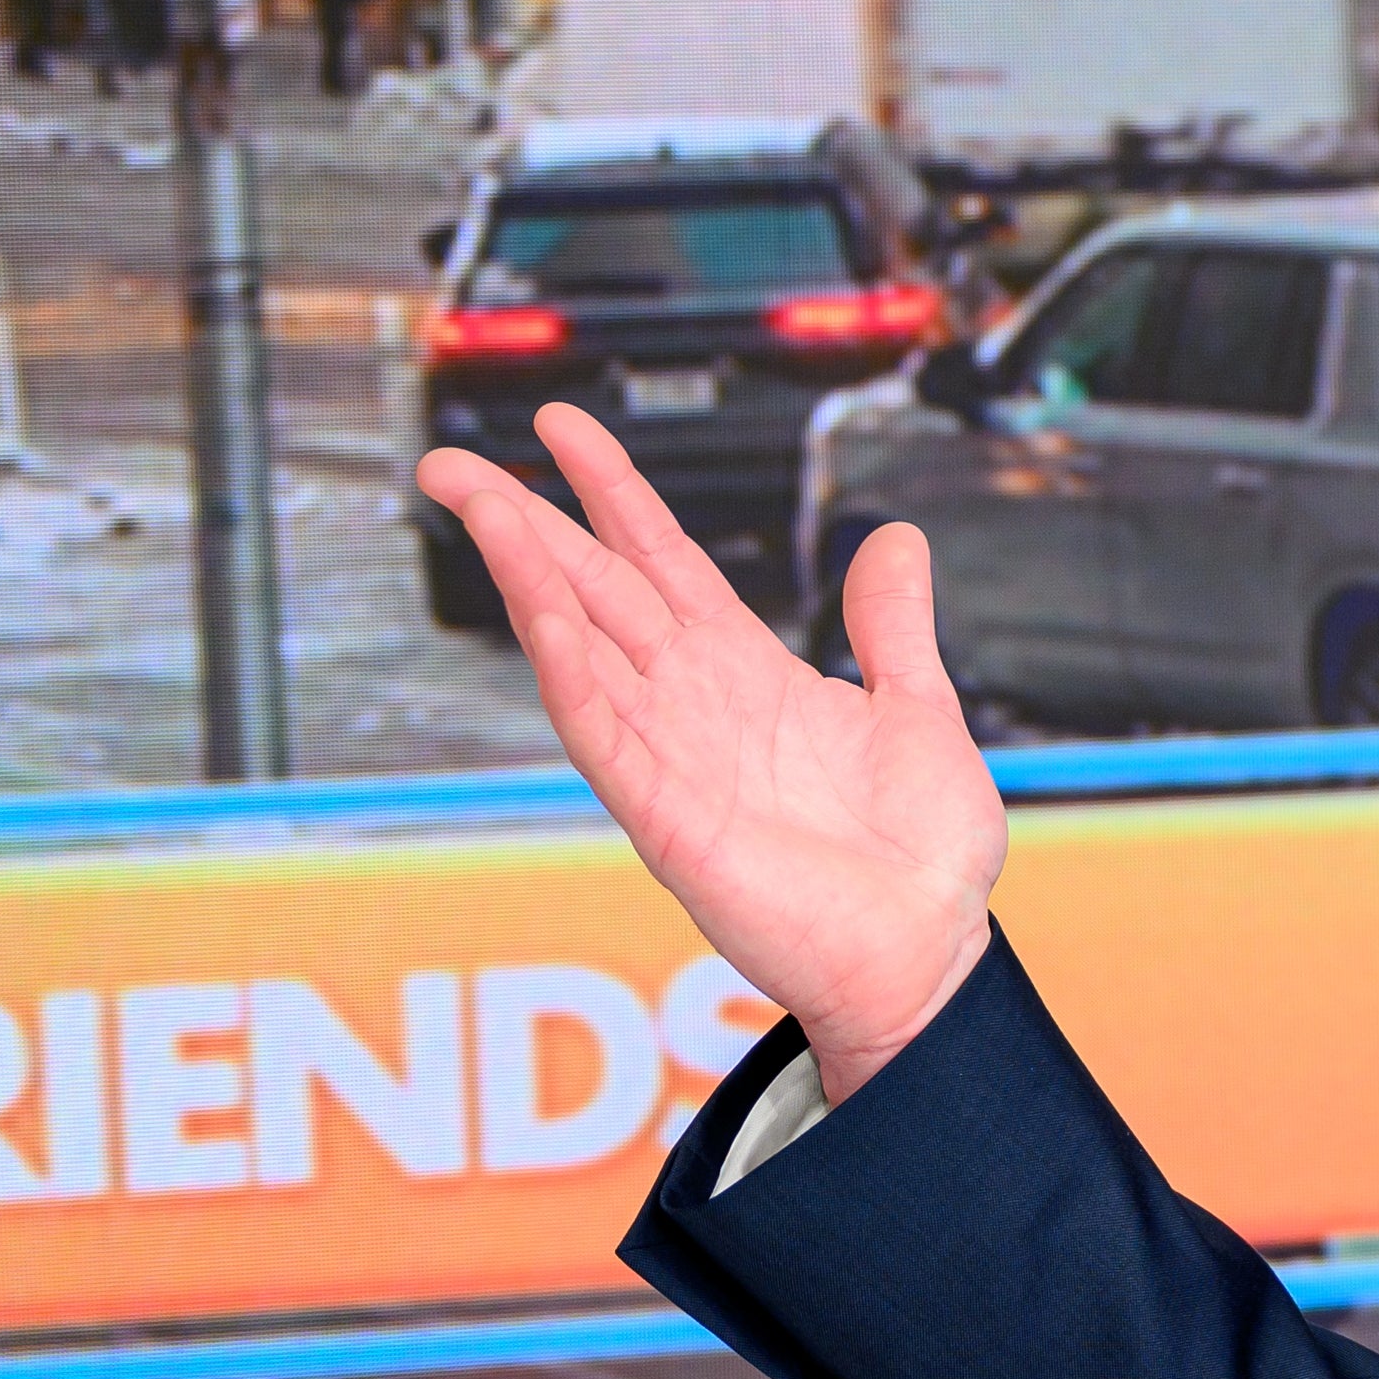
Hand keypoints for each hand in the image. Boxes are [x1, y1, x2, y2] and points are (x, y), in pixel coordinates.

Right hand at [419, 406, 1003, 1096]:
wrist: (928, 950)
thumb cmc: (919, 856)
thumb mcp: (917, 710)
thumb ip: (892, 627)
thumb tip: (897, 540)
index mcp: (747, 676)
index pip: (661, 561)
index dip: (612, 492)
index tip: (562, 428)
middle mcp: (695, 707)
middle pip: (595, 591)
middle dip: (526, 523)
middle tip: (450, 464)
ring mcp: (673, 760)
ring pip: (582, 650)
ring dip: (531, 580)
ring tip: (485, 509)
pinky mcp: (669, 820)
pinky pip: (605, 736)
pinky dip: (573, 675)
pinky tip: (543, 617)